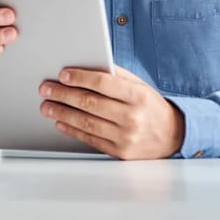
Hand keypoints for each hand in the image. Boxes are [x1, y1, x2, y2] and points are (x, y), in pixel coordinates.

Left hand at [38, 65, 184, 159]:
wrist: (173, 136)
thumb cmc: (151, 106)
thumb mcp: (140, 86)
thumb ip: (116, 76)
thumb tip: (86, 66)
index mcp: (138, 96)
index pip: (104, 83)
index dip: (80, 77)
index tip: (63, 74)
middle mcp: (132, 117)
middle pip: (90, 103)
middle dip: (63, 94)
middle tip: (46, 89)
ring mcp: (126, 137)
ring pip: (87, 123)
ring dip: (62, 113)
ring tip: (47, 105)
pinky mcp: (120, 153)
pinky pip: (90, 139)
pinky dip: (72, 129)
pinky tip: (60, 121)